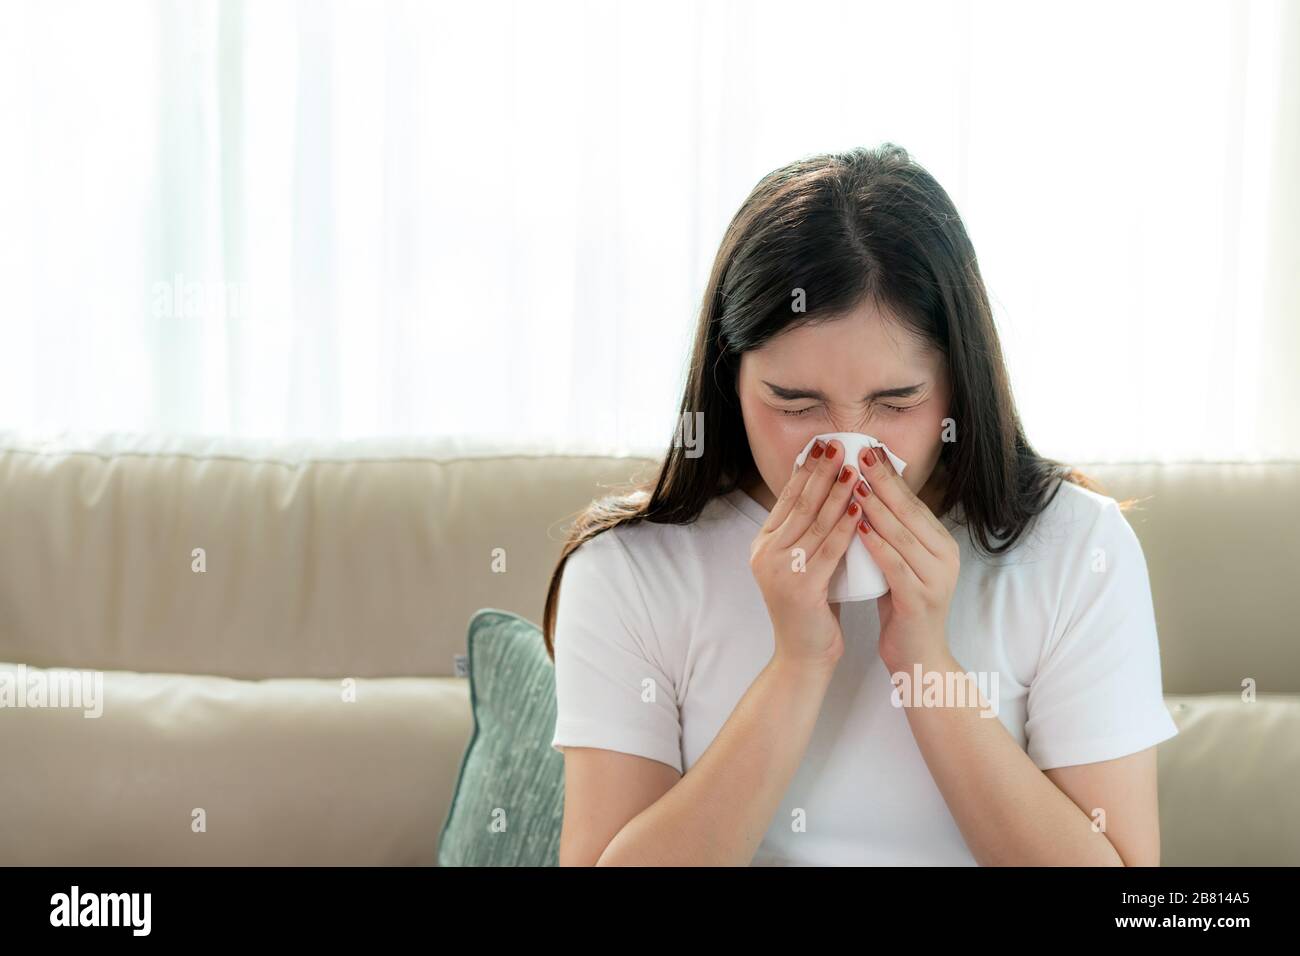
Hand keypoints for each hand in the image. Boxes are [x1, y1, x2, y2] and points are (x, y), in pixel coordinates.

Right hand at [749, 438, 861, 670]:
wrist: (802, 655)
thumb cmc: (809, 609)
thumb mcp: (802, 564)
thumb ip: (807, 534)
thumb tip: (829, 494)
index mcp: (763, 544)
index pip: (786, 498)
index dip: (806, 470)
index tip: (823, 446)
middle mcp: (766, 553)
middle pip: (799, 503)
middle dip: (821, 472)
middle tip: (838, 445)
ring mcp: (780, 569)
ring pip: (814, 522)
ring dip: (837, 492)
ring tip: (854, 468)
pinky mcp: (800, 586)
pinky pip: (828, 549)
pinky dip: (845, 526)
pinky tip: (858, 508)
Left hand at [848, 444, 959, 672]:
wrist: (918, 658)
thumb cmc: (903, 609)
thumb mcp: (901, 565)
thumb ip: (892, 536)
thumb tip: (865, 496)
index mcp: (940, 544)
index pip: (913, 502)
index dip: (890, 475)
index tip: (867, 449)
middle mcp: (944, 556)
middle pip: (909, 511)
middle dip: (883, 480)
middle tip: (859, 453)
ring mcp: (935, 578)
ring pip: (901, 534)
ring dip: (875, 507)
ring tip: (852, 483)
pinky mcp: (920, 598)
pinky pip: (895, 564)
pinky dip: (876, 543)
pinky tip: (857, 527)